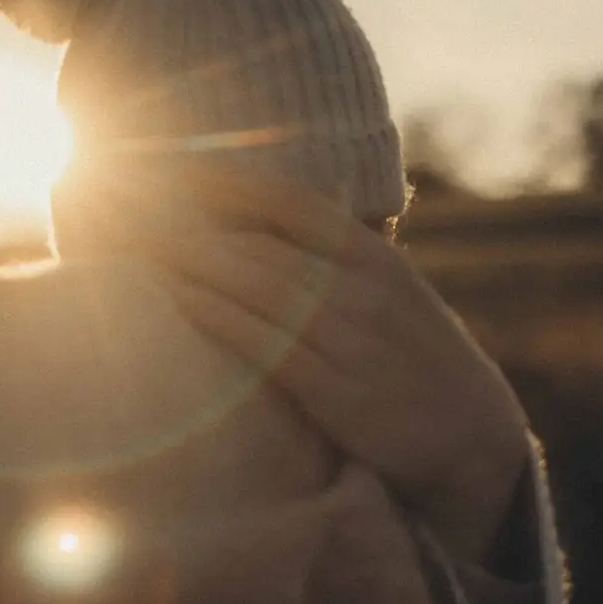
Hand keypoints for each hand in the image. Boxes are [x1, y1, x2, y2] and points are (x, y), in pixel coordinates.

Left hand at [148, 168, 531, 568]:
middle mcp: (359, 289)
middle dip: (186, 224)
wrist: (476, 439)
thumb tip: (268, 225)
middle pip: (254, 242)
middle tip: (126, 204)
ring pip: (252, 285)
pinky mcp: (335, 392)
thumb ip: (338, 260)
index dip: (222, 180)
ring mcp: (348, 340)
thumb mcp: (393, 294)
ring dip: (188, 261)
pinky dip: (215, 314)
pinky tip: (176, 297)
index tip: (167, 164)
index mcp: (373, 257)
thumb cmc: (417, 361)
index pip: (287, 201)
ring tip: (133, 242)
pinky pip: (262, 344)